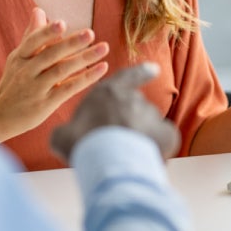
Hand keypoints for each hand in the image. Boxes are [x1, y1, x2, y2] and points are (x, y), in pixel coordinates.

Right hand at [0, 8, 109, 138]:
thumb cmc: (14, 82)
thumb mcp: (18, 58)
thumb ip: (31, 35)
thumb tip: (38, 10)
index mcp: (20, 57)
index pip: (32, 42)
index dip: (46, 33)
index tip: (61, 23)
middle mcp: (26, 71)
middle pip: (50, 55)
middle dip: (70, 43)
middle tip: (90, 33)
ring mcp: (36, 88)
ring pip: (61, 70)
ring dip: (84, 58)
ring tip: (104, 47)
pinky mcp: (46, 103)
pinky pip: (68, 88)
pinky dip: (86, 78)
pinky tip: (102, 68)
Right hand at [51, 62, 179, 161]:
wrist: (107, 161)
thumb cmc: (82, 144)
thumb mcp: (63, 135)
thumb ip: (68, 130)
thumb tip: (66, 135)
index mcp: (108, 93)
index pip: (128, 77)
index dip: (140, 73)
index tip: (154, 69)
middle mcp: (133, 99)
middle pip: (136, 109)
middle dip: (130, 123)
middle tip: (117, 144)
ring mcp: (152, 115)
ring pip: (150, 126)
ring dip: (142, 137)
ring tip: (127, 157)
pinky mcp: (166, 134)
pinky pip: (164, 139)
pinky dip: (158, 148)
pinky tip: (144, 159)